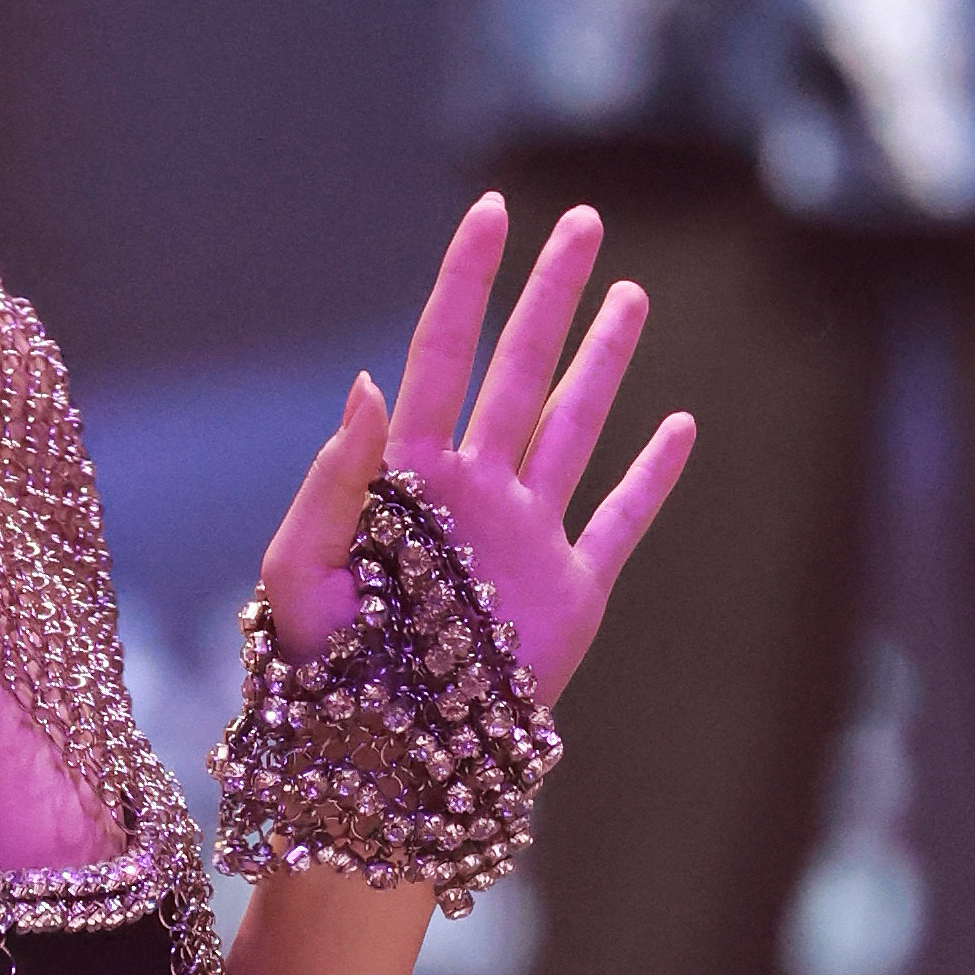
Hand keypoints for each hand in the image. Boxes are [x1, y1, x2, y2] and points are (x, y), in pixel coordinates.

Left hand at [259, 195, 693, 703]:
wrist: (373, 761)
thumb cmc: (314, 669)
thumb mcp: (297, 566)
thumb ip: (333, 476)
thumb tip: (368, 380)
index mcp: (405, 478)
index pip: (440, 355)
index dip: (465, 284)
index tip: (490, 213)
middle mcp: (473, 493)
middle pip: (520, 371)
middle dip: (548, 296)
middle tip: (581, 223)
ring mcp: (524, 538)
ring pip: (574, 427)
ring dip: (603, 362)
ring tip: (630, 295)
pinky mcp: (569, 594)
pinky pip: (619, 521)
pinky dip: (652, 476)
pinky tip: (676, 427)